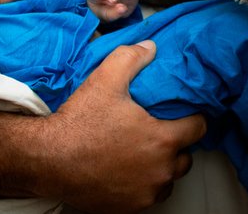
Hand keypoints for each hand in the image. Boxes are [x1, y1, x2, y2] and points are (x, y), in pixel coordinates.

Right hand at [44, 42, 203, 210]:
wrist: (49, 159)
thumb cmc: (79, 122)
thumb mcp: (105, 79)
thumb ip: (132, 58)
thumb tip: (150, 49)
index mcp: (162, 140)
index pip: (198, 128)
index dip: (191, 117)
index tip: (180, 113)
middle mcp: (160, 171)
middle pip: (186, 157)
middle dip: (176, 144)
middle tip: (156, 131)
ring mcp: (145, 193)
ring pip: (167, 179)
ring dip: (160, 167)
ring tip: (141, 151)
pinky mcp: (130, 208)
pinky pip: (147, 196)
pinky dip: (143, 184)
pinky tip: (126, 170)